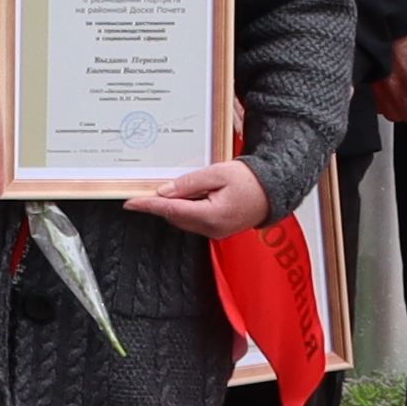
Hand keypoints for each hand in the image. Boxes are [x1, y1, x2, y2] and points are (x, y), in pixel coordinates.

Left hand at [123, 157, 271, 239]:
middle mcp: (213, 229)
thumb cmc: (251, 180)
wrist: (275, 190)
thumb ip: (188, 184)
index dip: (148, 206)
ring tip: (173, 188)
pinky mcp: (218, 230)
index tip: (131, 203)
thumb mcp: (217, 174)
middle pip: (175, 216)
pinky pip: (194, 220)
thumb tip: (164, 192)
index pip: (171, 210)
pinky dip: (186, 209)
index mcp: (212, 216)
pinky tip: (187, 196)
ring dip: (174, 206)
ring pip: (183, 220)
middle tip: (147, 188)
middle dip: (160, 204)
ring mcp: (216, 232)